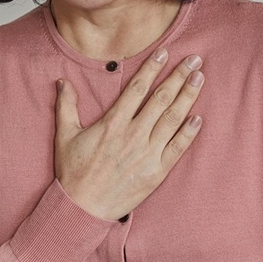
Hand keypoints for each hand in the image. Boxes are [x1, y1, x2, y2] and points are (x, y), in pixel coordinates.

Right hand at [54, 48, 203, 220]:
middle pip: (161, 99)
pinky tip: (199, 118)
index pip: (137, 88)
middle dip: (179, 76)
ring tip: (200, 78)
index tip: (165, 52)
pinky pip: (177, 149)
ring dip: (188, 97)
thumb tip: (62, 81)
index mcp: (112, 124)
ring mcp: (147, 154)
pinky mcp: (156, 172)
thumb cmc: (73, 173)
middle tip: (194, 59)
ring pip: (173, 119)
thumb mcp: (64, 136)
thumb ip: (66, 106)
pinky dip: (189, 133)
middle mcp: (133, 135)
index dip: (152, 68)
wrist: (82, 209)